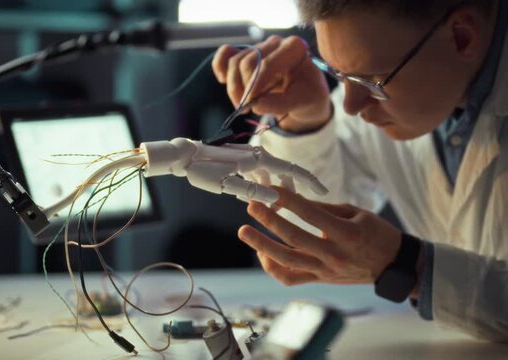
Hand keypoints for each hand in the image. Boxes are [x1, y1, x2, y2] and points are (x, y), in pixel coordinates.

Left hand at [141, 138, 327, 202]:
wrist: (183, 156)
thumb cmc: (203, 170)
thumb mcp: (227, 185)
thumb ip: (253, 192)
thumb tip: (277, 200)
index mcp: (259, 160)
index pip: (293, 170)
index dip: (310, 181)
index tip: (324, 192)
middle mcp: (258, 156)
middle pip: (285, 174)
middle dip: (291, 191)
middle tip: (293, 209)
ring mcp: (251, 157)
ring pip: (272, 175)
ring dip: (275, 191)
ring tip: (275, 209)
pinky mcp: (242, 161)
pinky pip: (260, 174)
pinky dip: (262, 186)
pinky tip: (255, 198)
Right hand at [212, 35, 331, 132]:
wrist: (306, 94)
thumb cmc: (307, 95)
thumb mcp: (303, 101)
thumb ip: (280, 103)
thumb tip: (255, 104)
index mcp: (294, 48)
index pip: (266, 65)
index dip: (255, 86)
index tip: (251, 105)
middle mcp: (275, 44)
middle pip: (246, 63)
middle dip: (243, 89)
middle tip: (246, 110)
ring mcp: (259, 48)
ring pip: (234, 63)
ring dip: (233, 87)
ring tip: (242, 106)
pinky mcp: (245, 56)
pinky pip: (225, 54)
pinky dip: (220, 67)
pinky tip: (223, 80)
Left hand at [238, 187, 404, 286]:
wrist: (392, 265)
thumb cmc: (376, 234)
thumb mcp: (356, 212)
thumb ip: (324, 208)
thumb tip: (294, 199)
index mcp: (346, 234)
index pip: (311, 215)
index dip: (288, 200)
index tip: (271, 189)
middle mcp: (333, 254)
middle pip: (293, 238)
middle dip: (269, 220)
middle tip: (252, 205)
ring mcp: (324, 270)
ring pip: (286, 261)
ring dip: (261, 245)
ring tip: (244, 232)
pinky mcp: (319, 279)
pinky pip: (290, 278)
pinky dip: (272, 267)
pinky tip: (263, 253)